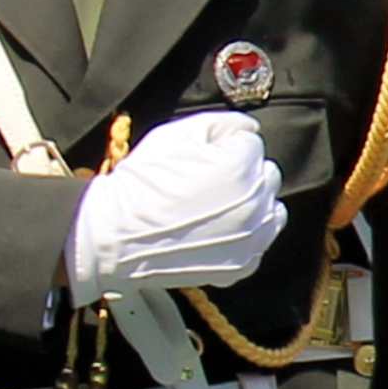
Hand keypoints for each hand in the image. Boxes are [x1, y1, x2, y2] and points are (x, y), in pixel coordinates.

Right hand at [66, 110, 283, 301]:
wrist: (115, 234)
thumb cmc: (142, 183)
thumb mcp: (174, 135)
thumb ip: (221, 123)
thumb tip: (250, 128)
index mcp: (241, 167)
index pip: (252, 145)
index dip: (226, 146)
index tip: (203, 158)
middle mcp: (255, 204)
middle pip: (267, 176)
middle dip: (245, 173)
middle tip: (210, 180)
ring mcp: (252, 238)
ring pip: (272, 211)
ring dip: (252, 204)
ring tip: (217, 206)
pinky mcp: (242, 265)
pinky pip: (259, 243)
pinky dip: (245, 236)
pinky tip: (217, 231)